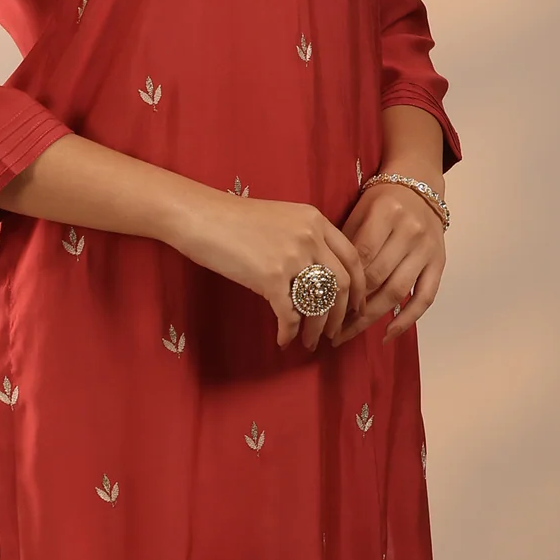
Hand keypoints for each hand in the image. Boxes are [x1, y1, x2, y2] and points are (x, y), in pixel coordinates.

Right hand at [168, 189, 368, 351]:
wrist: (200, 216)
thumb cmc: (233, 220)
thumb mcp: (281, 219)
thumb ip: (305, 240)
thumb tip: (318, 276)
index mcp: (316, 220)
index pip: (353, 258)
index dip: (360, 288)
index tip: (356, 308)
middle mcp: (310, 237)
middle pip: (343, 284)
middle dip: (342, 315)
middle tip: (335, 333)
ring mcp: (292, 257)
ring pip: (320, 303)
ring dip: (317, 329)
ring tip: (310, 342)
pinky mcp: (270, 277)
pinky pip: (289, 314)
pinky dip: (289, 332)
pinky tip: (283, 340)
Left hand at [327, 180, 446, 345]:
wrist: (419, 185)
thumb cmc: (381, 201)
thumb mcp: (359, 211)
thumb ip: (346, 242)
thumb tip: (325, 281)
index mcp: (386, 214)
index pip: (361, 256)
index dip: (342, 284)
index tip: (322, 303)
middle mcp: (410, 231)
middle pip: (377, 278)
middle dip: (351, 307)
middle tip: (330, 326)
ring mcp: (426, 249)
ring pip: (397, 291)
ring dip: (372, 318)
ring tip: (349, 333)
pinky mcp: (439, 263)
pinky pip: (425, 297)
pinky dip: (407, 319)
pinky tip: (388, 334)